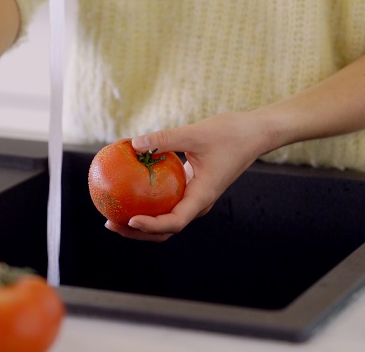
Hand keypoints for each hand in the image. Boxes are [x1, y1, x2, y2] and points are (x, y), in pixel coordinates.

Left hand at [105, 112, 271, 241]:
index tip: (130, 219)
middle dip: (136, 232)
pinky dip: (147, 201)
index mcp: (203, 196)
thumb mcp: (196, 133)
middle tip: (109, 222)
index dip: (151, 226)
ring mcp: (195, 198)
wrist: (255, 134)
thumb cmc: (231, 133)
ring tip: (112, 213)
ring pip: (165, 219)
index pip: (174, 222)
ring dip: (140, 221)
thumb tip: (133, 143)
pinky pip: (167, 201)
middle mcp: (198, 203)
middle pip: (165, 230)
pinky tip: (127, 188)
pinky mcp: (192, 188)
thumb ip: (165, 139)